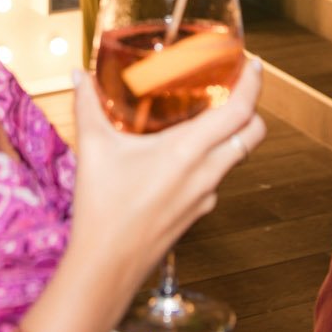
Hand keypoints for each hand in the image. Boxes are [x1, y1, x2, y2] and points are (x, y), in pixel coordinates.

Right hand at [67, 57, 265, 273]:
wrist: (106, 267)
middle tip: (237, 91)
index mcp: (187, 151)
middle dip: (252, 110)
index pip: (240, 111)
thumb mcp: (94, 148)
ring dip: (231, 136)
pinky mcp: (197, 213)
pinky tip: (182, 158)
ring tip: (206, 120)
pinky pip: (215, 179)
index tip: (254, 64)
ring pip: (236, 157)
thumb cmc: (102, 209)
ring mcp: (205, 196)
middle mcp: (206, 173)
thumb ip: (87, 105)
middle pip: (253, 134)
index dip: (254, 84)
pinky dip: (210, 161)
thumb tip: (77, 75)